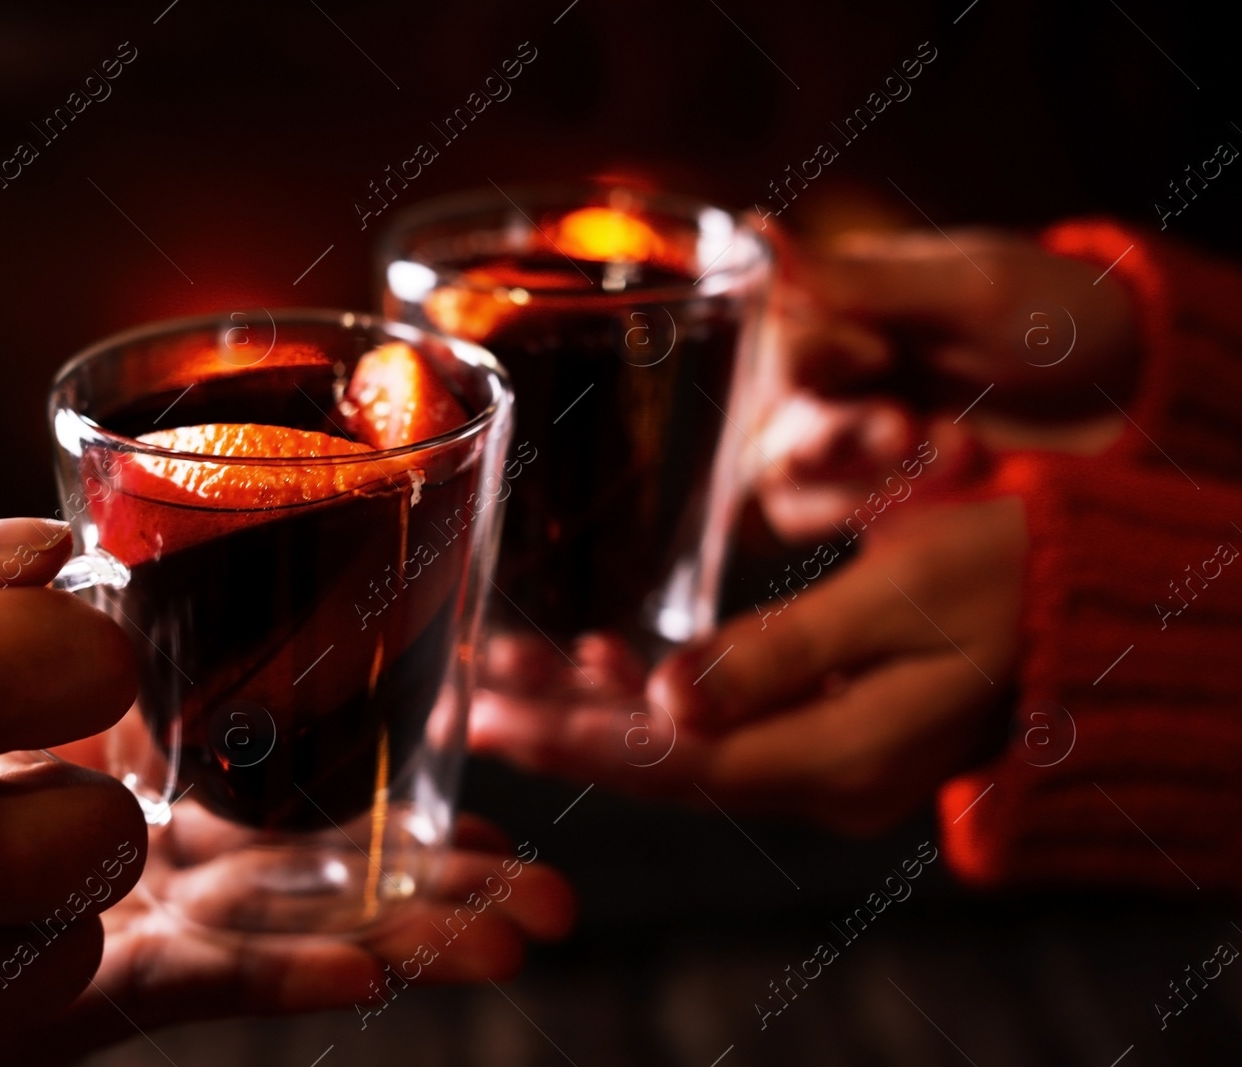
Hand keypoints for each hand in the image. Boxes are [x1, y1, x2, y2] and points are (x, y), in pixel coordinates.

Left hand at [0, 774, 576, 1064]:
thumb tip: (58, 545)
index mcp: (132, 773)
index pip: (286, 768)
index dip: (392, 766)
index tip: (490, 759)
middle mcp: (147, 855)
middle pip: (319, 869)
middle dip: (441, 881)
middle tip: (552, 889)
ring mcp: (124, 922)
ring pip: (288, 932)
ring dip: (404, 937)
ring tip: (516, 935)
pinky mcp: (86, 986)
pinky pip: (204, 981)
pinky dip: (292, 976)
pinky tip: (372, 967)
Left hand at [471, 497, 1025, 834]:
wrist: (1091, 607)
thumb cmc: (1009, 581)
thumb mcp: (900, 600)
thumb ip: (779, 654)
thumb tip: (665, 697)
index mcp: (836, 760)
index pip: (671, 761)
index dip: (571, 737)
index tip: (488, 710)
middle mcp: (821, 780)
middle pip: (659, 763)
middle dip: (557, 727)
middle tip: (467, 696)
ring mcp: (825, 763)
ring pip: (680, 746)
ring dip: (593, 711)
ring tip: (508, 670)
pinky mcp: (826, 732)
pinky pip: (722, 728)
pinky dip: (655, 698)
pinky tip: (602, 661)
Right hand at [757, 227, 1136, 540]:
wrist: (1130, 399)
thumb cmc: (1056, 315)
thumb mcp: (969, 287)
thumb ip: (858, 281)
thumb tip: (755, 228)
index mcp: (832, 303)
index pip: (770, 342)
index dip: (810, 359)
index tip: (880, 353)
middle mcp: (821, 372)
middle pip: (769, 422)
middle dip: (842, 435)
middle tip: (909, 427)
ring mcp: (841, 439)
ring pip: (788, 483)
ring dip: (864, 480)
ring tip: (954, 453)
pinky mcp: (864, 494)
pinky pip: (824, 519)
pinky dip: (879, 508)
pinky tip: (953, 479)